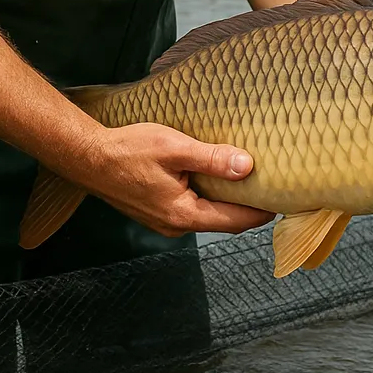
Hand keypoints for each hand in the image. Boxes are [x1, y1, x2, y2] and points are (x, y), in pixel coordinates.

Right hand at [86, 123, 274, 236]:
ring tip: (250, 181)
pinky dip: (209, 197)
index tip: (286, 201)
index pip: (236, 221)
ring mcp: (164, 220)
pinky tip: (215, 179)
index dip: (263, 212)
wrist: (86, 157)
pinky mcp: (156, 210)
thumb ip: (212, 158)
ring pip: (208, 214)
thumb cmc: (127, 150)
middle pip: (224, 221)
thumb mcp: (174, 147)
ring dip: (228, 201)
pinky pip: (192, 208)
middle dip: (249, 207)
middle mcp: (175, 224)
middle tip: (274, 188)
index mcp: (183, 214)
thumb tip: (247, 166)